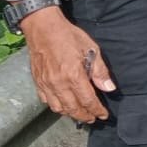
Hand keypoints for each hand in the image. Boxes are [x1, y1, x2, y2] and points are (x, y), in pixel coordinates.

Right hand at [21, 6, 114, 123]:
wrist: (43, 28)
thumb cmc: (69, 36)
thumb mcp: (91, 49)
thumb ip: (100, 71)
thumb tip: (109, 88)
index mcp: (73, 75)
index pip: (88, 100)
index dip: (97, 110)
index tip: (103, 115)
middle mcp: (58, 83)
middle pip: (72, 108)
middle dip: (84, 116)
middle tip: (93, 118)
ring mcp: (46, 84)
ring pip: (58, 108)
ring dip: (70, 114)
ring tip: (80, 114)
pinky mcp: (37, 82)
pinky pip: (46, 100)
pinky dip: (56, 106)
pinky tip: (63, 105)